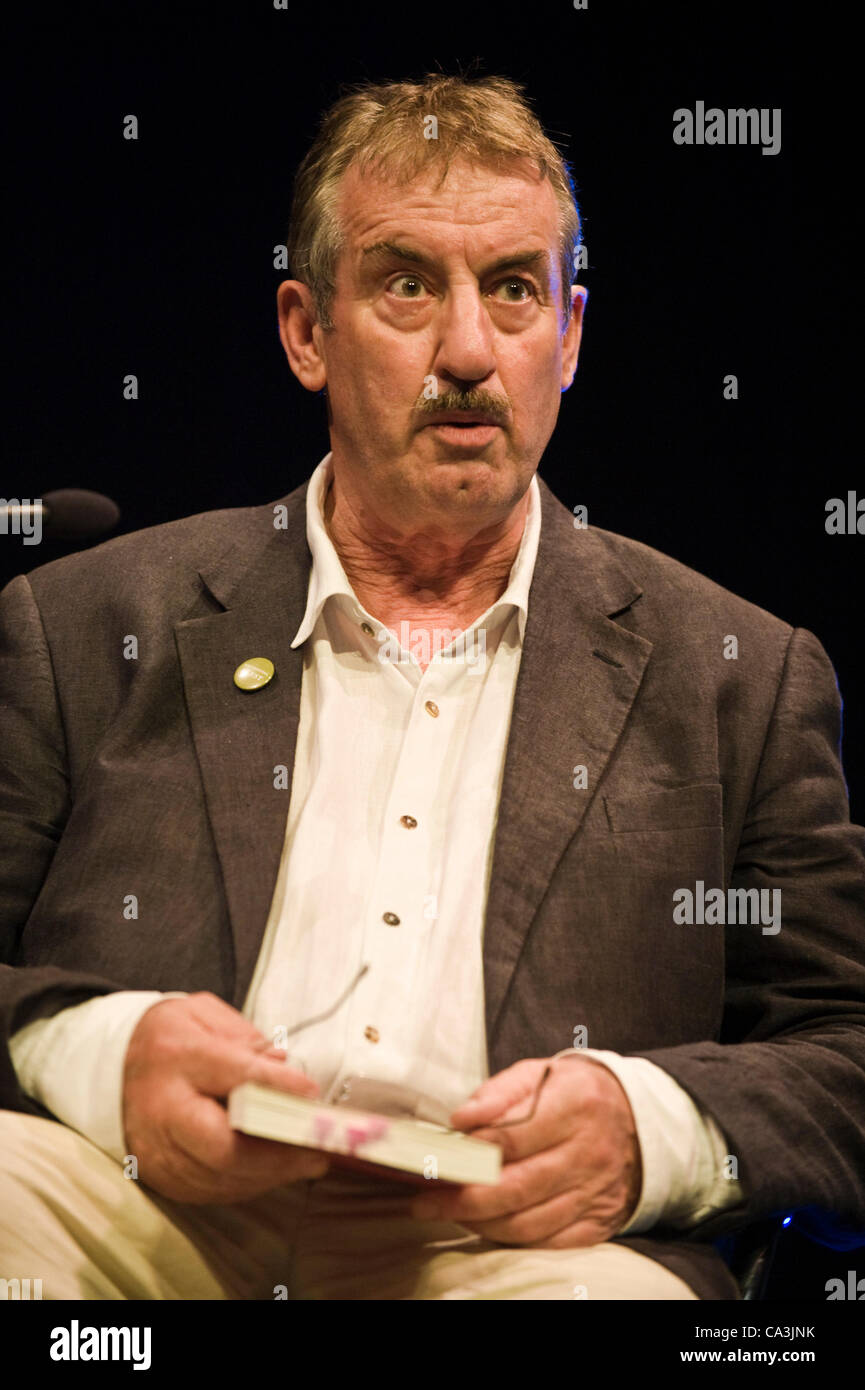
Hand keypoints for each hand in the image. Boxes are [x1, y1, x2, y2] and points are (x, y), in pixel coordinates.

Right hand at [122, 991, 330, 1203]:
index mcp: (175, 1056)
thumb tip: (284, 1068)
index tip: (310, 1091)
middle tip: (317, 1146)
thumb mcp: (203, 1015)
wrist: (112, 1068)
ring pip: (220, 1176)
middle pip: (222, 1146)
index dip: (275, 1086)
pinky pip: (212, 1189)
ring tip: (310, 1160)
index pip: (231, 1075)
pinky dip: (250, 1182)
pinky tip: (277, 1169)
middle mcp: (162, 1109)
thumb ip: (245, 1039)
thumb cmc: (169, 1039)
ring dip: (271, 1172)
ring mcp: (157, 1151)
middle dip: (276, 1151)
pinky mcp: (160, 1177)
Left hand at [409, 1056, 641, 1245]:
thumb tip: (461, 1119)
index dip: (468, 1153)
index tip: (433, 1161)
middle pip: (515, 1188)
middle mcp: (588, 1153)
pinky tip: (483, 1226)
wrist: (639, 1118)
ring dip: (479, 1223)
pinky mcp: (599, 1222)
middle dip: (461, 1200)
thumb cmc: (574, 1092)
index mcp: (574, 1107)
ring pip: (528, 1223)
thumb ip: (499, 1092)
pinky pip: (549, 1243)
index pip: (510, 1139)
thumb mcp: (540, 1072)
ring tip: (446, 1213)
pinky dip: (511, 1240)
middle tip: (423, 1201)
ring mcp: (595, 1192)